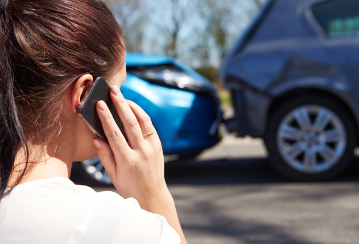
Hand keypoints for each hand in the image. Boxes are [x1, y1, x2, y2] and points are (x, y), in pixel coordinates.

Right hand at [92, 86, 168, 205]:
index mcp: (127, 160)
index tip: (100, 104)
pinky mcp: (158, 146)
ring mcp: (152, 148)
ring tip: (123, 96)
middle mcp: (141, 152)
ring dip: (132, 106)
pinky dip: (142, 115)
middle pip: (130, 122)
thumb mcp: (113, 175)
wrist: (152, 194)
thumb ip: (104, 156)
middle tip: (114, 90)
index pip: (114, 134)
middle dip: (120, 104)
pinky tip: (133, 108)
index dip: (106, 117)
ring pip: (143, 121)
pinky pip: (150, 126)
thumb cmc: (129, 186)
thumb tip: (96, 137)